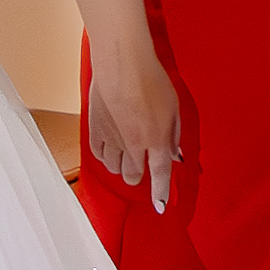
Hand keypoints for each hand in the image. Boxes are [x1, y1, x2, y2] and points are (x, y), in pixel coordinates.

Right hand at [82, 45, 183, 214]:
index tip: (160, 206)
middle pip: (133, 176)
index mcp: (156, 140)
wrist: (122, 64)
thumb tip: (174, 156)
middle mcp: (133, 145)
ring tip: (126, 156)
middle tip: (142, 165)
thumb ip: (173, 135)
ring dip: (121, 167)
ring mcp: (111, 138)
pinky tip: (111, 150)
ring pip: (114, 169)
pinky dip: (106, 157)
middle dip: (138, 176)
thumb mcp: (174, 107)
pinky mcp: (94, 128)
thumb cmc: (151, 80)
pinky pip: (98, 155)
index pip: (160, 174)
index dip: (160, 192)